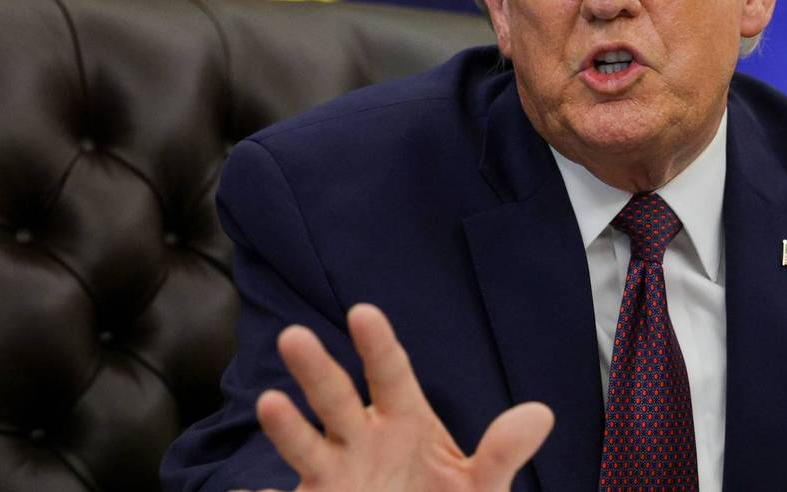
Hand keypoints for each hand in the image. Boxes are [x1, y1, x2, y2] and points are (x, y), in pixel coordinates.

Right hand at [241, 303, 553, 491]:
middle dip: (316, 370)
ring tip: (270, 403)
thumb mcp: (480, 486)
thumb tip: (541, 414)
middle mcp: (360, 439)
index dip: (377, 344)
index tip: (364, 312)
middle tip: (294, 335)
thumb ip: (503, 452)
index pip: (391, 374)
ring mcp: (333, 475)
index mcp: (402, 420)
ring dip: (286, 425)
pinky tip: (245, 491)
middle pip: (336, 398)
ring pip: (305, 444)